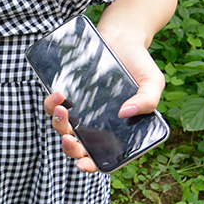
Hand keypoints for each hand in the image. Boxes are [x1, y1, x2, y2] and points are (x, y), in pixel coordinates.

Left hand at [43, 35, 164, 172]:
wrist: (119, 38)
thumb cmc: (138, 63)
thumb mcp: (152, 81)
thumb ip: (147, 100)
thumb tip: (124, 113)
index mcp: (118, 130)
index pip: (103, 156)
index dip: (91, 164)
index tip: (82, 164)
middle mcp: (96, 124)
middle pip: (78, 146)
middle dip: (70, 147)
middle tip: (69, 138)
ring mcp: (80, 111)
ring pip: (62, 128)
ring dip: (58, 124)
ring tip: (62, 108)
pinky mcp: (68, 96)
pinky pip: (54, 106)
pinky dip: (52, 103)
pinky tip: (59, 94)